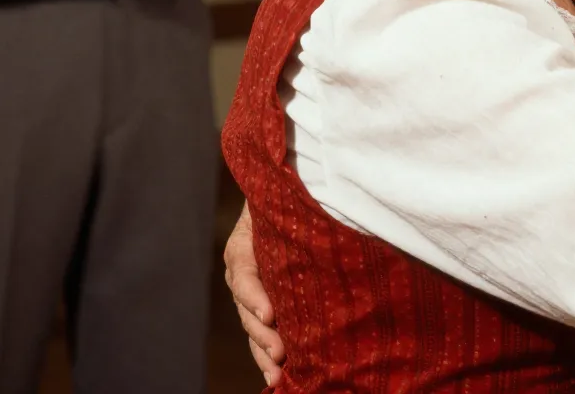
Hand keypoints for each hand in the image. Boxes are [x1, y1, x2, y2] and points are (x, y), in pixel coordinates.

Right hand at [224, 204, 283, 386]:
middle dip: (263, 335)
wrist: (286, 201)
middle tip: (279, 354)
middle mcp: (244, 275)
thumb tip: (331, 201)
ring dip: (264, 353)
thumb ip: (294, 208)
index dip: (254, 296)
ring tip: (277, 376)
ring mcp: (255, 294)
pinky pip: (265, 333)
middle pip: (248, 310)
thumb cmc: (289, 197)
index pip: (245, 275)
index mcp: (243, 247)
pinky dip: (271, 354)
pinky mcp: (269, 306)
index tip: (269, 314)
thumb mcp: (282, 200)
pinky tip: (282, 376)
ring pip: (255, 328)